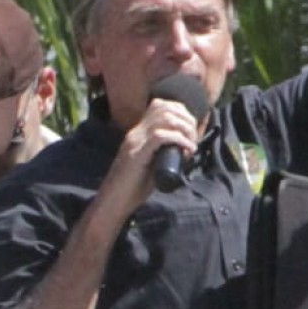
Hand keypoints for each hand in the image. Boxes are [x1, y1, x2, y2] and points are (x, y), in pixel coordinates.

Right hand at [97, 94, 199, 226]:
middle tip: (194, 138)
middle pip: (166, 108)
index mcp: (138, 133)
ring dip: (185, 128)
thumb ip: (162, 154)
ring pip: (165, 118)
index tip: (191, 130)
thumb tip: (183, 151)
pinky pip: (161, 136)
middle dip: (186, 120)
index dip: (181, 112)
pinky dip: (179, 139)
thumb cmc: (132, 189)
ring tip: (192, 144)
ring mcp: (135, 142)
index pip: (160, 105)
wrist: (113, 202)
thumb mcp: (151, 165)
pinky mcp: (137, 154)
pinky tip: (187, 149)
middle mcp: (136, 133)